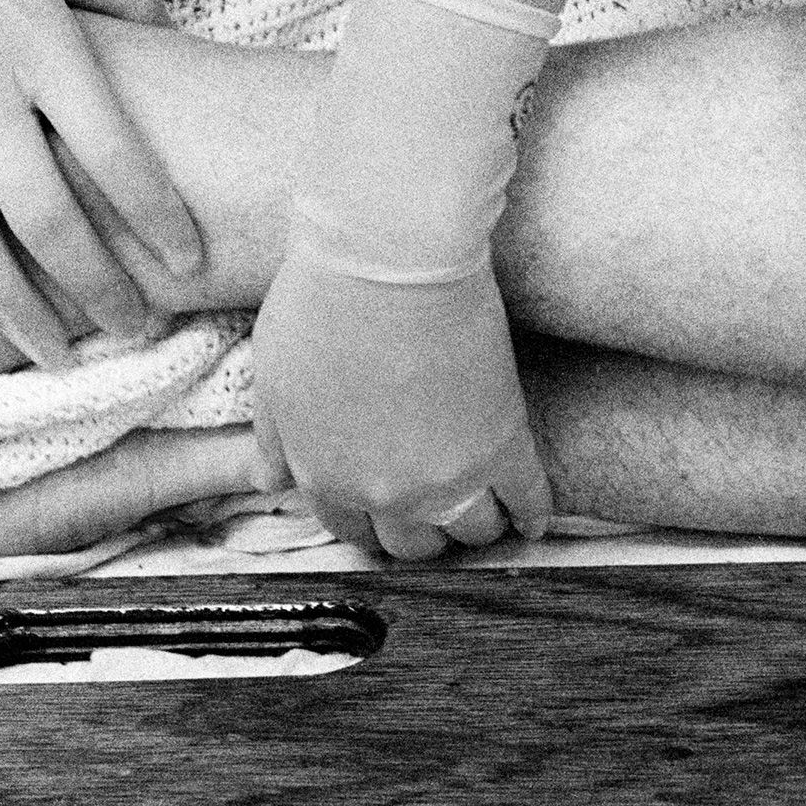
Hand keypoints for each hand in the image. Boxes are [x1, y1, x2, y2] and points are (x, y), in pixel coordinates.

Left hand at [249, 241, 552, 559]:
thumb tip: (270, 481)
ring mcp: (449, 476)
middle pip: (412, 543)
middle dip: (422, 531)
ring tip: (488, 509)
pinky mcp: (504, 445)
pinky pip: (527, 499)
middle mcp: (386, 492)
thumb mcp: (274, 380)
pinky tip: (534, 518)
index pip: (351, 529)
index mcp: (325, 477)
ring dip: (478, 525)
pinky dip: (532, 513)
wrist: (390, 262)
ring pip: (472, 531)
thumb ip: (274, 441)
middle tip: (436, 508)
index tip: (386, 504)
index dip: (370, 519)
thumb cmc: (322, 305)